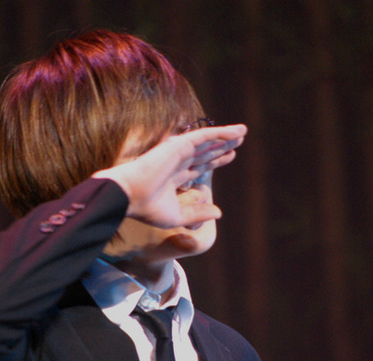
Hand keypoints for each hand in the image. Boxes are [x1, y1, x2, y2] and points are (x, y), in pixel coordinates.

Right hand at [92, 124, 246, 227]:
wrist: (130, 197)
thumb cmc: (147, 208)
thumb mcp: (177, 216)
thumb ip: (197, 214)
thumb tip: (219, 213)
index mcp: (176, 176)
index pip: (201, 165)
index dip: (216, 160)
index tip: (231, 156)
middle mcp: (178, 162)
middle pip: (206, 151)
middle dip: (222, 145)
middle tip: (239, 141)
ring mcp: (178, 152)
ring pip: (207, 141)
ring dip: (225, 136)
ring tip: (242, 132)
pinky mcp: (179, 145)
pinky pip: (204, 135)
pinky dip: (220, 133)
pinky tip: (235, 132)